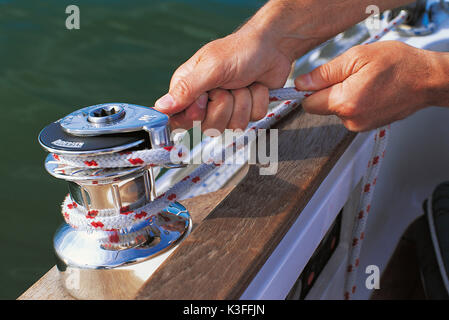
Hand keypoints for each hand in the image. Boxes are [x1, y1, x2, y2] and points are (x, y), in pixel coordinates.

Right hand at [154, 27, 293, 134]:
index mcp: (188, 89)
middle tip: (227, 85)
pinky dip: (257, 101)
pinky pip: (252, 120)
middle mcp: (205, 101)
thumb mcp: (210, 68)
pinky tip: (255, 87)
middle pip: (209, 126)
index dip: (194, 114)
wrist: (272, 47)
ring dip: (243, 102)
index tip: (204, 100)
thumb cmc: (239, 50)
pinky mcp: (245, 111)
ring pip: (233, 126)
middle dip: (224, 105)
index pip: (179, 118)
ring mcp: (226, 108)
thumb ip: (187, 90)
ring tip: (243, 83)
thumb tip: (161, 107)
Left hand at [295, 41, 439, 130]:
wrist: (427, 80)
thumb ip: (324, 73)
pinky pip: (348, 114)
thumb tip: (301, 84)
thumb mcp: (357, 58)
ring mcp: (359, 126)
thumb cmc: (398, 64)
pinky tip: (370, 92)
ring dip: (343, 96)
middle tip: (351, 76)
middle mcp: (350, 120)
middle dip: (328, 92)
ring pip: (335, 110)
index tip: (320, 80)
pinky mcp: (366, 127)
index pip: (308, 103)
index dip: (310, 90)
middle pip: (321, 107)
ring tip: (365, 82)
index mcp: (345, 102)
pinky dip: (354, 102)